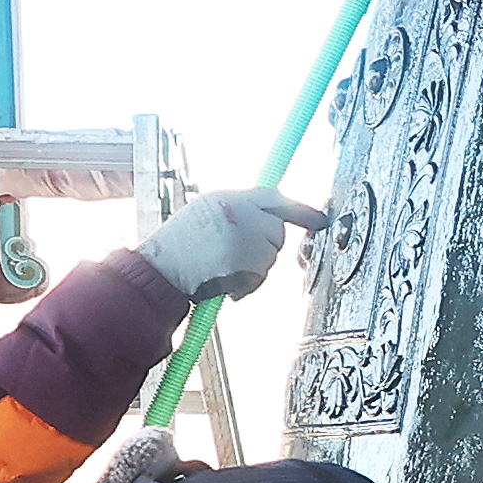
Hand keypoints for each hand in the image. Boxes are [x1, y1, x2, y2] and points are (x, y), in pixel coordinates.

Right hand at [144, 188, 325, 301]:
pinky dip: (245, 284)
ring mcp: (245, 242)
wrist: (161, 269)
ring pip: (268, 258)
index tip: (321, 219)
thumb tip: (270, 218)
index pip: (274, 199)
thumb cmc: (179, 244)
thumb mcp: (206, 211)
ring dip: (252, 267)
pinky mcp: (245, 268)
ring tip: (220, 264)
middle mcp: (241, 215)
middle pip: (275, 233)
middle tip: (231, 251)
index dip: (301, 211)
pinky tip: (222, 278)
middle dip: (263, 245)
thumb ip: (239, 210)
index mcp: (230, 198)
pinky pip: (257, 279)